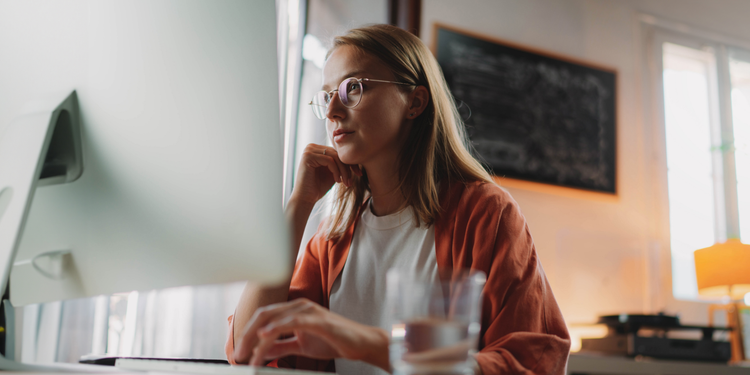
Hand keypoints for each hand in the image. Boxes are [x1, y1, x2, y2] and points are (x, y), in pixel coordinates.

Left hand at [233, 299, 389, 371]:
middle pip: (264, 315)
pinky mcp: (318, 320)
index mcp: (294, 310)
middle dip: (246, 335)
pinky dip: (276, 327)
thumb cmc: (334, 341)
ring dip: (257, 338)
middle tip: (238, 355)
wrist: (360, 344)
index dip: (247, 333)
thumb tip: (261, 350)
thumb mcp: (302, 345)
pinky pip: (293, 322)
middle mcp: (299, 306)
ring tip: (249, 356)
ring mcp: (309, 311)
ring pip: (274, 319)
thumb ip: (282, 346)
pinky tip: (265, 336)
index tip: (239, 352)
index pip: (264, 317)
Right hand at [290, 144, 361, 205]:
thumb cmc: (319, 187)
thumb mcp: (334, 172)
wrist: (306, 199)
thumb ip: (340, 163)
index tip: (359, 173)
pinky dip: (336, 171)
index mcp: (317, 149)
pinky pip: (329, 160)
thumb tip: (356, 157)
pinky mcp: (308, 156)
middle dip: (348, 167)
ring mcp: (309, 150)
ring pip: (335, 156)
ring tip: (346, 182)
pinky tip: (337, 181)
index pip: (338, 152)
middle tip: (351, 181)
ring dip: (343, 170)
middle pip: (337, 153)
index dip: (350, 163)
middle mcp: (312, 147)